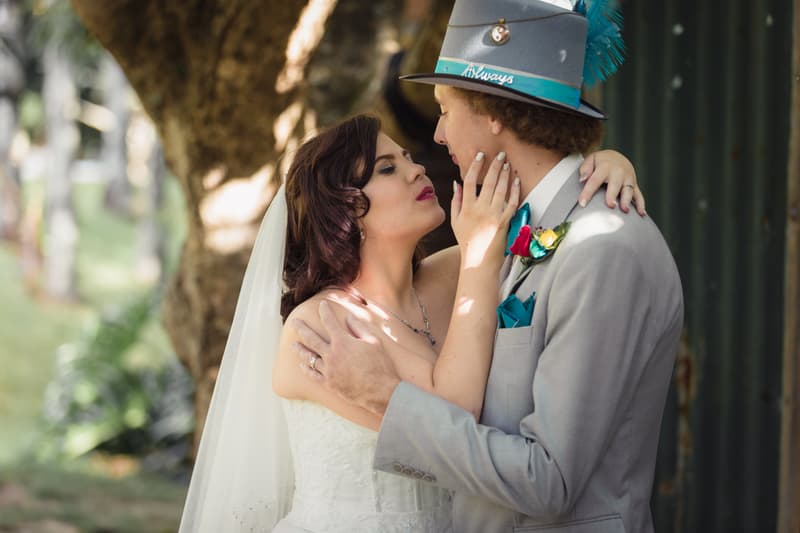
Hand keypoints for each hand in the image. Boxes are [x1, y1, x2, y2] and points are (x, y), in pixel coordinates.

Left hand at [292, 300, 400, 414]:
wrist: (380, 391)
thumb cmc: (380, 365)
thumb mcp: (373, 341)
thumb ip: (359, 328)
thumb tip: (348, 318)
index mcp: (343, 342)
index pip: (330, 322)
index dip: (325, 311)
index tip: (321, 305)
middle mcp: (332, 354)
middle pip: (311, 338)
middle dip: (301, 328)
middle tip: (293, 321)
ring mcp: (328, 370)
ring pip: (309, 357)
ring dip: (300, 349)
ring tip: (293, 344)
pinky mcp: (328, 383)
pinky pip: (312, 375)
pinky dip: (306, 369)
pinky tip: (301, 365)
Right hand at [451, 151, 519, 268]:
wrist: (478, 261)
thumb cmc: (466, 241)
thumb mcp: (455, 221)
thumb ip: (456, 201)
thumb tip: (456, 183)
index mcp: (467, 208)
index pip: (470, 181)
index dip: (475, 166)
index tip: (480, 155)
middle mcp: (480, 209)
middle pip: (488, 182)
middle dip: (495, 166)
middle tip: (500, 154)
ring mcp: (493, 215)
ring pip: (501, 189)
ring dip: (505, 175)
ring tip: (508, 163)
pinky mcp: (505, 222)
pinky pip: (512, 202)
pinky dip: (515, 190)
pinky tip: (516, 180)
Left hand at [578, 150, 645, 215]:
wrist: (616, 157)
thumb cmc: (600, 162)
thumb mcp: (591, 159)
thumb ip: (585, 169)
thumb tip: (583, 179)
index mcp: (605, 167)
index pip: (594, 180)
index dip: (588, 192)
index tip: (582, 203)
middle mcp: (618, 172)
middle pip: (615, 184)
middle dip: (613, 195)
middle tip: (611, 205)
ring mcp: (628, 178)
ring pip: (629, 190)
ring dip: (627, 200)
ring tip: (625, 210)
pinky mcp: (634, 184)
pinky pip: (639, 195)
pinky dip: (641, 204)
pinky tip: (641, 213)